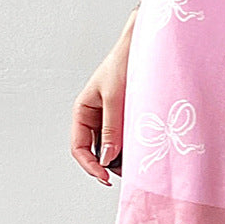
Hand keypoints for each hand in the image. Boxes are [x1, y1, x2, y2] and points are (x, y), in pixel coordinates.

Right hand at [71, 42, 129, 185]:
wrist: (145, 46)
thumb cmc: (124, 64)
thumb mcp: (115, 98)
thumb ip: (111, 128)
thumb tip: (106, 157)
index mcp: (83, 111)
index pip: (79, 147)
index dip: (90, 165)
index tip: (105, 177)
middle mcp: (95, 117)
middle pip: (95, 151)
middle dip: (107, 165)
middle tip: (126, 174)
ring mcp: (112, 118)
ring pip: (111, 147)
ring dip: (121, 157)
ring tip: (136, 163)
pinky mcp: (127, 117)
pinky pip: (125, 138)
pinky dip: (131, 147)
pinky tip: (142, 150)